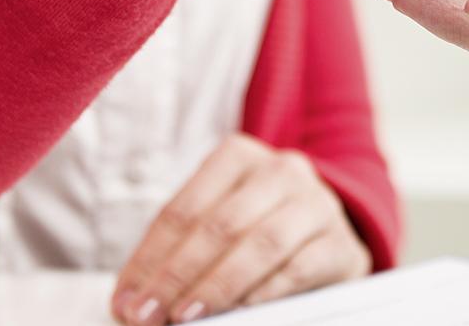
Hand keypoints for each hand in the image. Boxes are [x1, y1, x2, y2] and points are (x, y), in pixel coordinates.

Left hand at [111, 135, 369, 324]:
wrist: (330, 235)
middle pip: (220, 224)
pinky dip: (264, 293)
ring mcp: (316, 204)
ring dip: (217, 286)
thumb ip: (177, 254)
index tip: (127, 302)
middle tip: (149, 315)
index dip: (150, 258)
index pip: (184, 208)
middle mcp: (280, 171)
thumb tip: (129, 302)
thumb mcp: (218, 224)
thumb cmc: (258, 230)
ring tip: (186, 317)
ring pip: (261, 243)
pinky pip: (300, 267)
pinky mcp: (340, 243)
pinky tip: (240, 313)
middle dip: (178, 275)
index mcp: (239, 157)